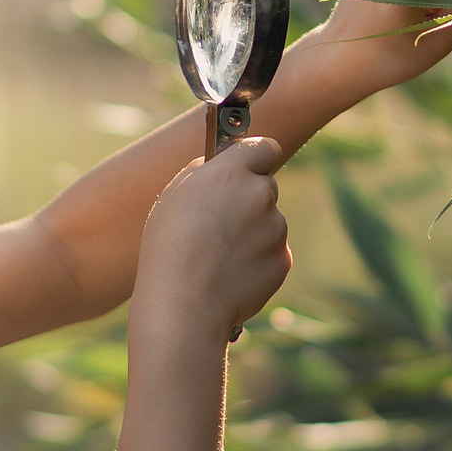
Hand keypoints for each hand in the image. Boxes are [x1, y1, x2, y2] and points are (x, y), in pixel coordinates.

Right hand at [132, 137, 290, 336]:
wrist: (184, 304)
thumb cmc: (168, 249)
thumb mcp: (173, 197)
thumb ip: (203, 173)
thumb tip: (221, 169)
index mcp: (231, 172)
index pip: (264, 147)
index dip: (256, 157)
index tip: (249, 166)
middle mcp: (260, 194)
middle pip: (265, 187)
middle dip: (249, 200)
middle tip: (220, 224)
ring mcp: (276, 228)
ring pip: (268, 223)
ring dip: (251, 234)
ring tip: (217, 257)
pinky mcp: (283, 260)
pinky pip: (271, 254)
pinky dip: (256, 262)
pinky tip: (229, 275)